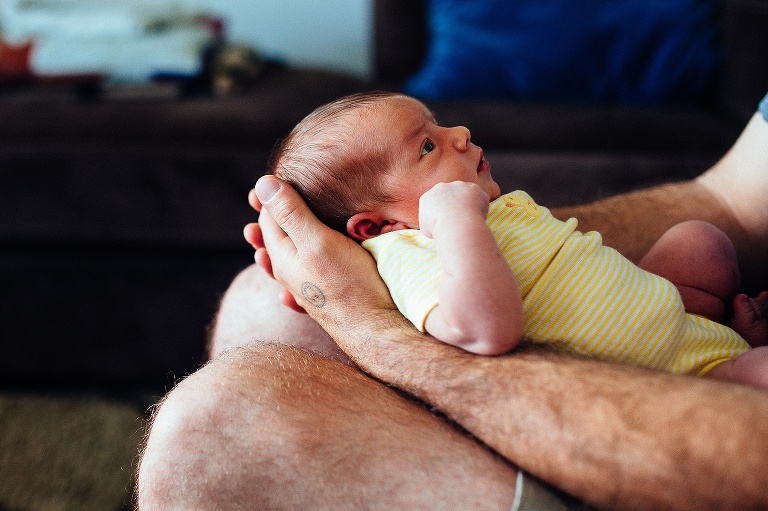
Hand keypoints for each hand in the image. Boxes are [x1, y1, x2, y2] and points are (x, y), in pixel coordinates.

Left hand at [250, 176, 396, 334]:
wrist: (376, 330)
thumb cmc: (349, 284)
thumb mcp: (318, 242)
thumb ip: (290, 214)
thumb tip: (262, 184)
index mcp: (283, 257)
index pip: (268, 218)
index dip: (272, 195)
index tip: (280, 177)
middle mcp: (290, 275)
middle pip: (275, 239)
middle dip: (272, 218)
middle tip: (270, 198)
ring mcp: (307, 288)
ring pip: (287, 260)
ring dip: (280, 242)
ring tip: (267, 234)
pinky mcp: (326, 296)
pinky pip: (303, 280)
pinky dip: (294, 268)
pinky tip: (292, 273)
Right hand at [418, 181, 489, 237]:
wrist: (454, 224)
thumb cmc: (440, 230)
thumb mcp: (425, 228)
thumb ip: (430, 220)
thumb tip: (434, 222)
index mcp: (428, 197)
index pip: (435, 201)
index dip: (442, 211)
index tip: (448, 220)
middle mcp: (441, 187)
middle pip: (449, 194)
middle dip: (454, 203)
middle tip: (460, 219)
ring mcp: (458, 185)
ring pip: (465, 193)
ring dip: (468, 203)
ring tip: (469, 219)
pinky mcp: (473, 188)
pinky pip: (479, 196)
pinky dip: (481, 205)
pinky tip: (478, 216)